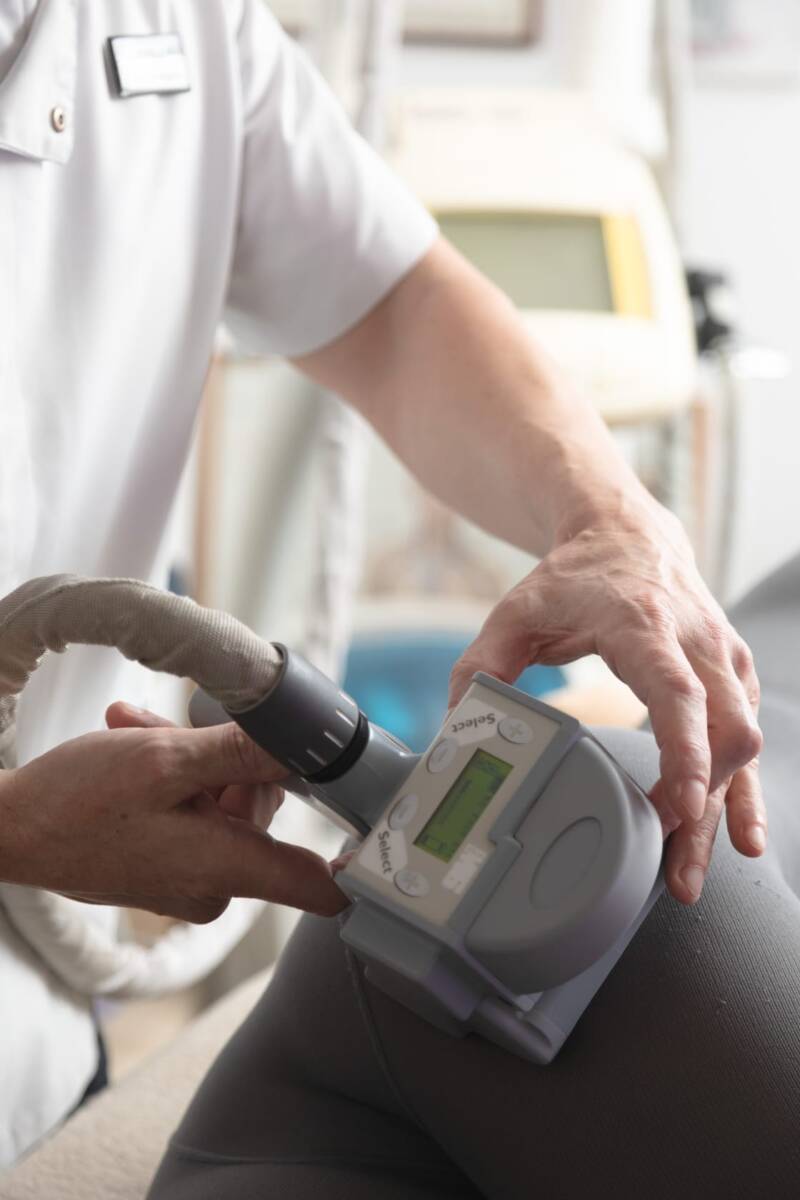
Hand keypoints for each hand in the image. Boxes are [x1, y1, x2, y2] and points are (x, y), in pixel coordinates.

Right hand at [0, 701, 346, 920]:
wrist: (2, 833)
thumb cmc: (73, 803)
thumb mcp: (166, 762)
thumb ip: (243, 754)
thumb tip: (308, 748)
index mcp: (228, 867)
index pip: (324, 886)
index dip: (357, 856)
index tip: (370, 812)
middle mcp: (215, 884)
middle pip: (263, 813)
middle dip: (229, 762)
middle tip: (181, 728)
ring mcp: (188, 879)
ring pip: (221, 803)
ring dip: (191, 761)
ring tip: (139, 730)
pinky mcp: (164, 869)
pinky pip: (191, 816)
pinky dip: (173, 780)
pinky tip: (133, 743)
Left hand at [449, 501, 764, 905]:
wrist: (627, 535)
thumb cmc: (574, 577)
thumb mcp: (516, 612)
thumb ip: (483, 665)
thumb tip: (457, 724)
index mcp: (644, 626)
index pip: (679, 693)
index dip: (687, 752)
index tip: (685, 805)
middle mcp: (697, 642)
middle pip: (725, 730)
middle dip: (706, 806)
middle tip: (675, 870)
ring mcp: (725, 659)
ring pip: (744, 742)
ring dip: (724, 811)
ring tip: (691, 874)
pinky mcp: (734, 676)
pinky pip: (747, 738)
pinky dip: (742, 790)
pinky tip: (738, 836)